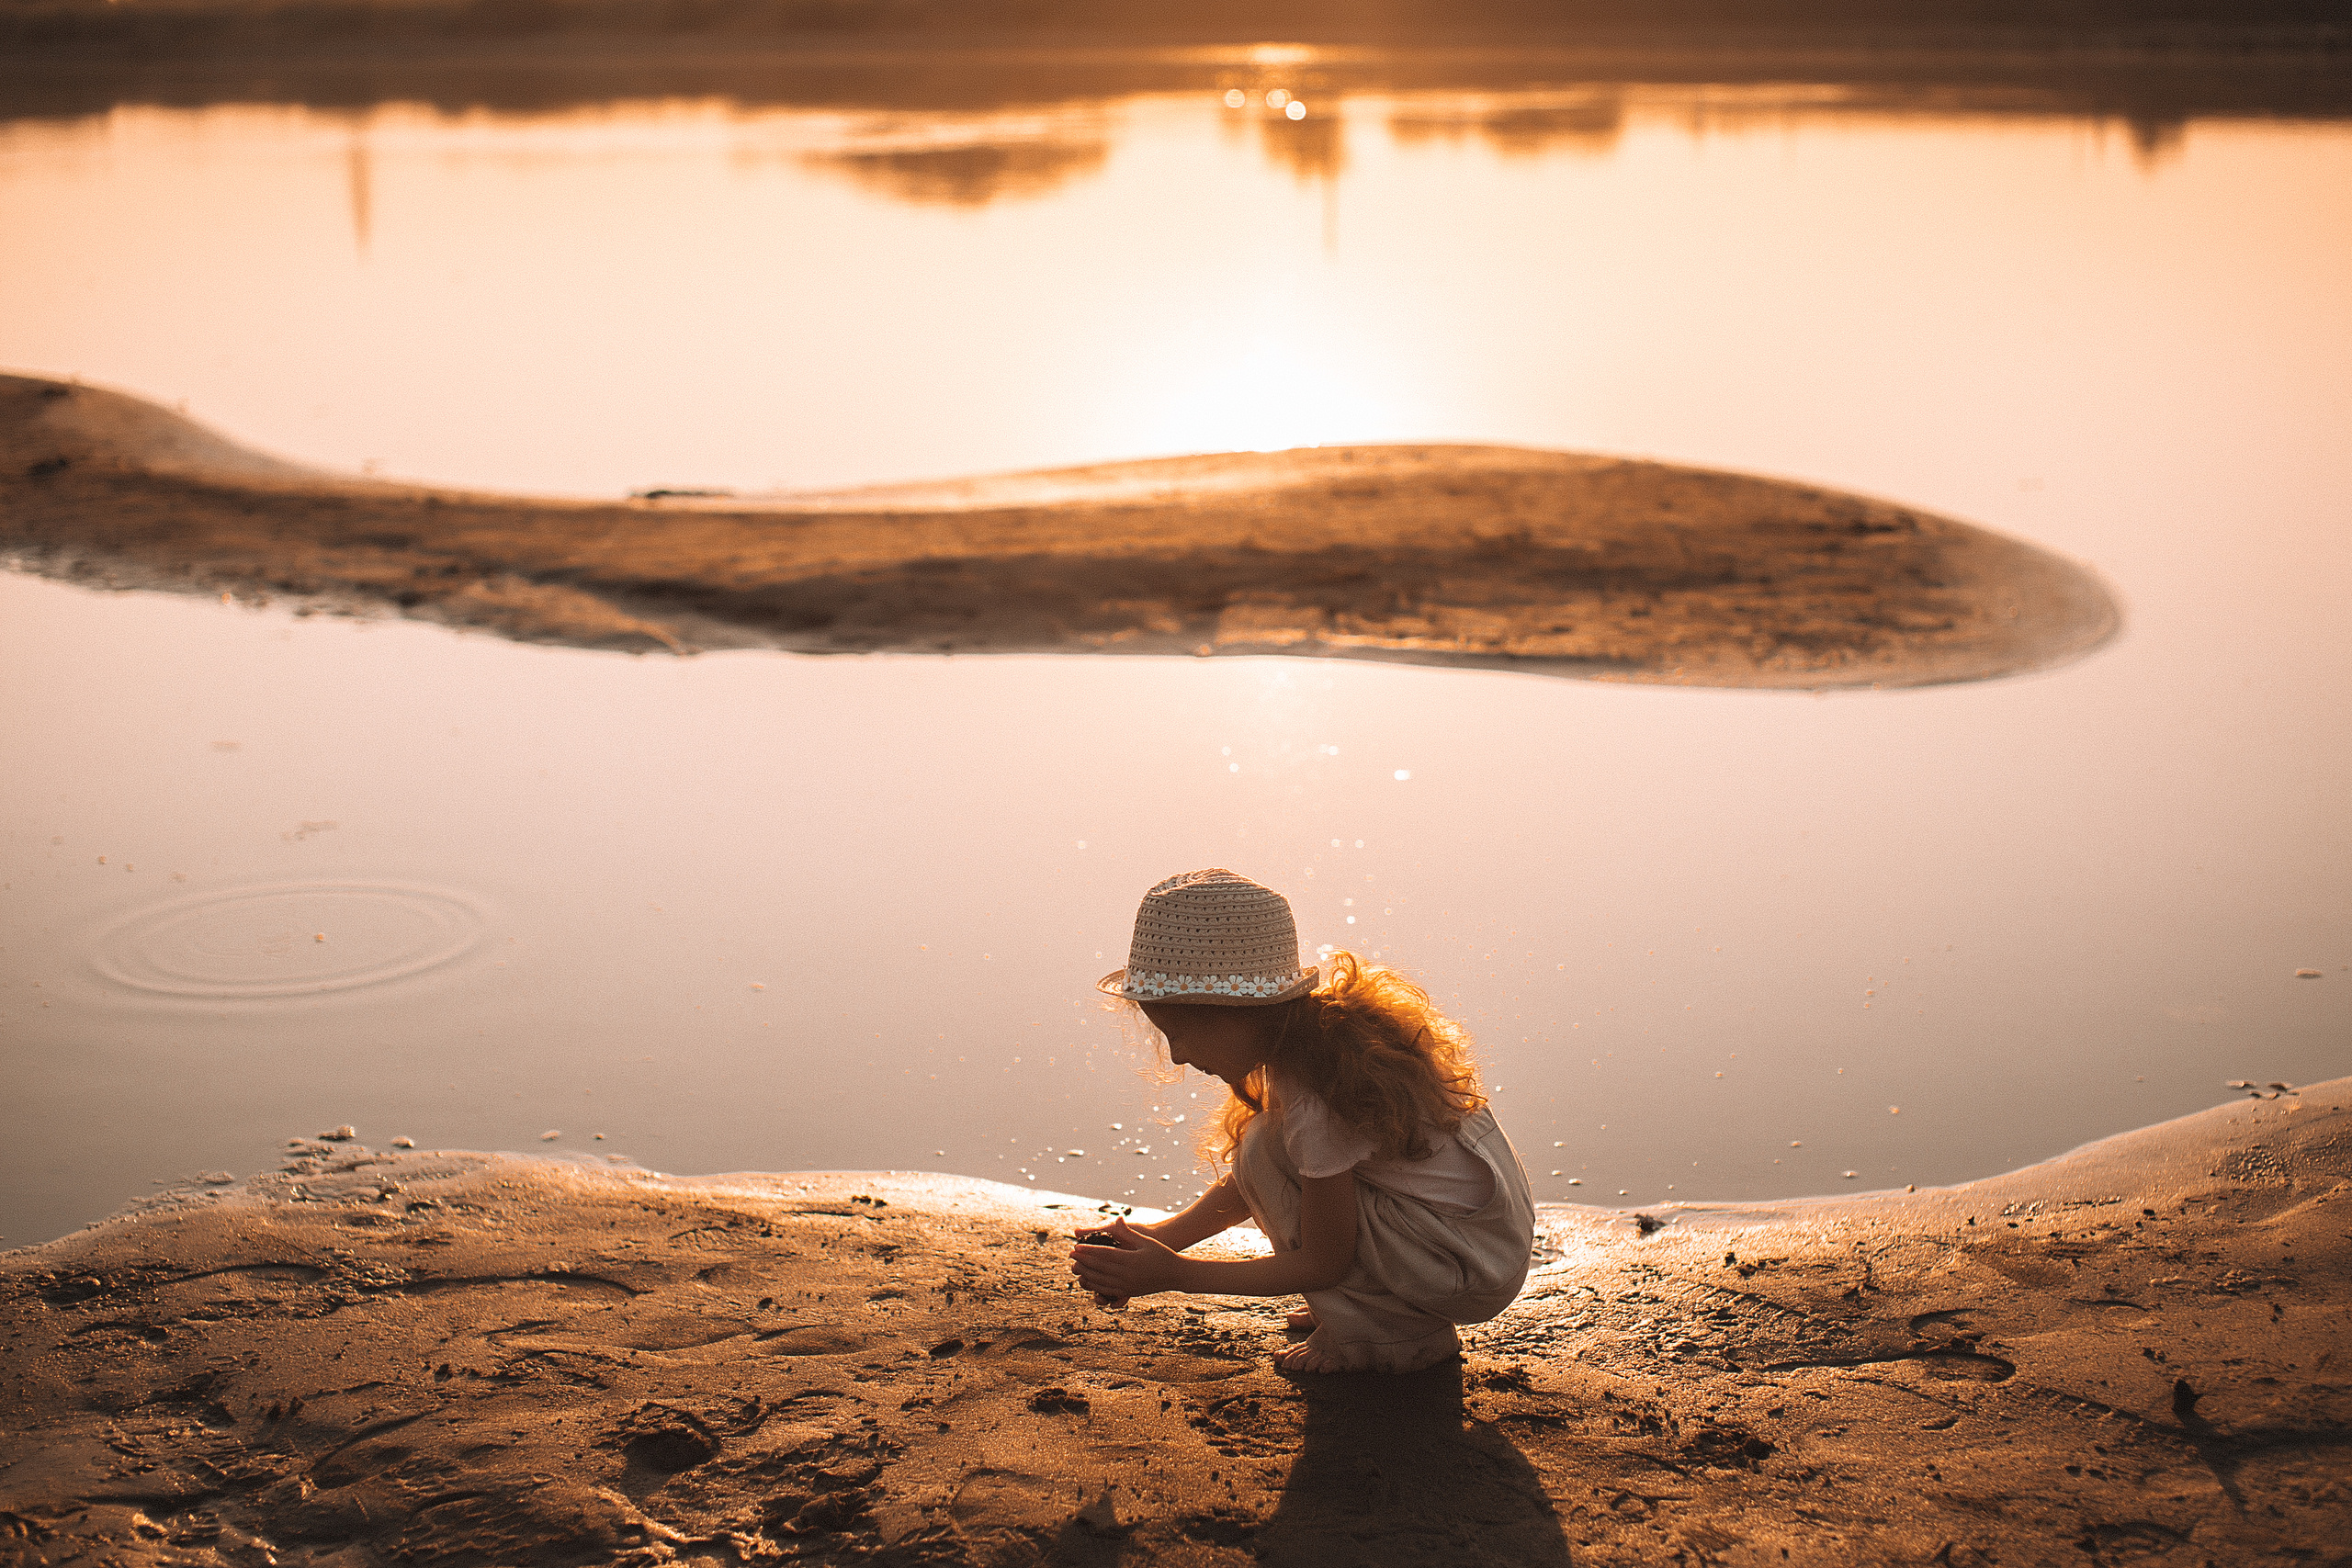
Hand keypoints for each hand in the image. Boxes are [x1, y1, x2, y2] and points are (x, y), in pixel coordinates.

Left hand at [1068, 1217, 1185, 1298]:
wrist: (1176, 1275)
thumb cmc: (1162, 1254)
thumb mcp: (1146, 1241)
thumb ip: (1128, 1232)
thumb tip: (1117, 1218)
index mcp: (1131, 1261)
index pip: (1104, 1255)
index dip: (1088, 1251)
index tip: (1076, 1246)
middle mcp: (1128, 1275)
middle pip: (1099, 1268)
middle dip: (1083, 1261)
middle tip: (1071, 1254)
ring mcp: (1128, 1285)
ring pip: (1101, 1281)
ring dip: (1086, 1274)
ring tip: (1075, 1267)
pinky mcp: (1129, 1292)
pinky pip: (1108, 1291)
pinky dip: (1095, 1286)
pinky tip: (1088, 1281)